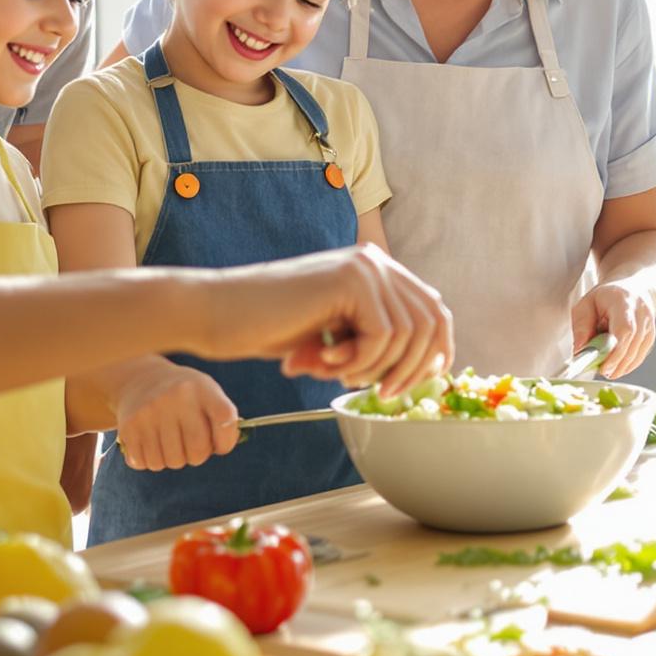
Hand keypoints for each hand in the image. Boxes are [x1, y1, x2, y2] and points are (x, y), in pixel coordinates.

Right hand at [113, 360, 240, 471]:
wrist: (140, 378)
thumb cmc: (184, 395)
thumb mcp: (206, 392)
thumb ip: (222, 418)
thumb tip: (221, 447)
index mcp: (201, 387)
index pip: (225, 419)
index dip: (226, 441)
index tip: (219, 445)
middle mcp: (176, 396)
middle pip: (197, 451)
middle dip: (197, 456)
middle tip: (190, 445)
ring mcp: (150, 411)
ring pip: (171, 462)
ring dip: (173, 459)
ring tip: (169, 441)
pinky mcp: (129, 426)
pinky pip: (146, 463)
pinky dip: (151, 460)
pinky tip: (152, 442)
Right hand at [194, 245, 451, 396]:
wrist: (218, 313)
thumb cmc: (270, 329)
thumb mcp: (336, 337)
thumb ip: (378, 341)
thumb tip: (436, 367)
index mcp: (376, 269)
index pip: (433, 309)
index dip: (436, 350)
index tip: (415, 384)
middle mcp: (375, 260)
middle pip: (431, 321)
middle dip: (413, 368)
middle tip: (379, 394)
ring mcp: (364, 266)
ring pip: (408, 334)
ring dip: (376, 368)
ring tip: (334, 372)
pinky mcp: (350, 281)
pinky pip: (382, 338)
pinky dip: (358, 363)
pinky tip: (324, 362)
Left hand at [572, 281, 655, 377]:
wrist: (632, 289)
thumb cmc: (606, 298)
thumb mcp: (586, 304)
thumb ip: (581, 326)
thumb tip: (579, 350)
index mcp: (623, 301)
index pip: (624, 329)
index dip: (615, 351)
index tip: (603, 367)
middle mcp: (641, 313)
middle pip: (632, 344)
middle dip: (616, 363)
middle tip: (601, 371)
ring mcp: (649, 325)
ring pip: (638, 353)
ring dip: (621, 367)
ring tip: (606, 371)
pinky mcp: (651, 336)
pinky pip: (640, 356)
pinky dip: (628, 365)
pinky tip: (617, 368)